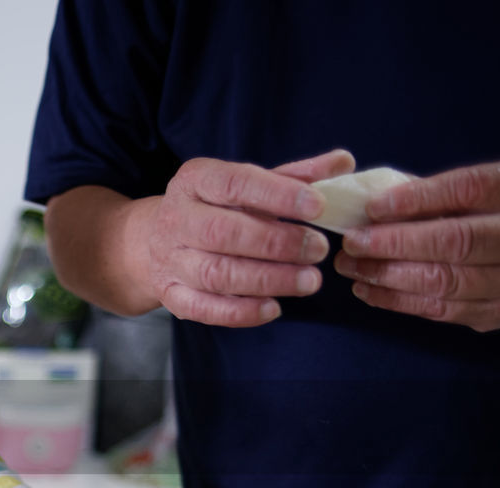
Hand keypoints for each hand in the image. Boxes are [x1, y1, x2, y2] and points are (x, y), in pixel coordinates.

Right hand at [133, 148, 353, 326]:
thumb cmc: (216, 208)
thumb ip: (295, 176)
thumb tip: (344, 163)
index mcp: (195, 180)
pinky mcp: (171, 294)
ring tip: (309, 281)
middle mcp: (176, 218)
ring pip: (217, 274)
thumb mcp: (250, 183)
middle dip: (277, 244)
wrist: (155, 239)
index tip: (318, 207)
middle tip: (319, 250)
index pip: (234, 184)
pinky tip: (274, 307)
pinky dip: (241, 312)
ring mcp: (170, 260)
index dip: (277, 195)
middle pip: (223, 233)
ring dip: (268, 280)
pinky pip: (204, 308)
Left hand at [335, 159, 499, 330]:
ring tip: (352, 267)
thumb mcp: (497, 183)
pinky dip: (399, 301)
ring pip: (446, 282)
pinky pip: (443, 311)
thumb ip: (448, 192)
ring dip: (389, 276)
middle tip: (352, 241)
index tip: (373, 208)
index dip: (417, 199)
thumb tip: (377, 205)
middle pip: (457, 243)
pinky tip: (369, 290)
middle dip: (395, 244)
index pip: (469, 190)